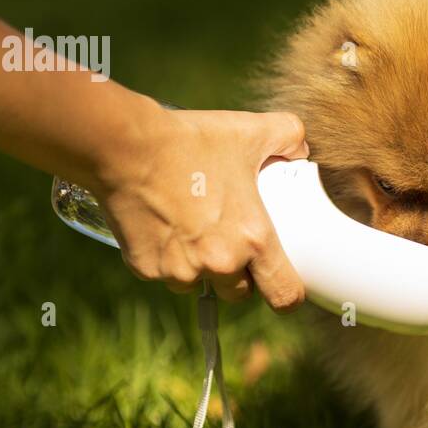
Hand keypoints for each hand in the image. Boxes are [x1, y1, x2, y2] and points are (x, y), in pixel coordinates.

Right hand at [92, 106, 309, 310]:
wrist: (126, 147)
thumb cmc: (191, 140)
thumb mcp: (249, 132)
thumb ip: (289, 136)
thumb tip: (302, 149)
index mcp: (253, 239)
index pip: (284, 294)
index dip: (288, 295)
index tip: (284, 286)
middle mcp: (219, 263)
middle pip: (240, 292)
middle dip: (238, 275)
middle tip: (230, 241)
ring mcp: (180, 270)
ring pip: (200, 284)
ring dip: (201, 269)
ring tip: (194, 228)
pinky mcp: (147, 269)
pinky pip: (165, 274)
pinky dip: (168, 258)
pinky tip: (164, 226)